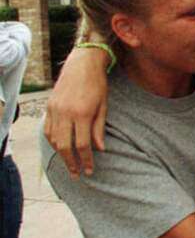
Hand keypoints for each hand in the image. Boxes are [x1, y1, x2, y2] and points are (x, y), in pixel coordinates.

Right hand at [43, 47, 109, 177]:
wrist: (82, 63)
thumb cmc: (98, 85)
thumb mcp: (104, 106)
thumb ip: (99, 129)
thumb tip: (100, 149)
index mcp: (81, 114)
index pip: (82, 145)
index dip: (86, 160)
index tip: (90, 170)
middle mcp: (65, 113)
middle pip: (65, 146)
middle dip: (71, 163)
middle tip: (78, 174)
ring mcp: (54, 110)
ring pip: (53, 139)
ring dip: (61, 154)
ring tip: (70, 164)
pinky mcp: (49, 106)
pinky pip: (47, 129)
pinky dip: (52, 141)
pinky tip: (60, 148)